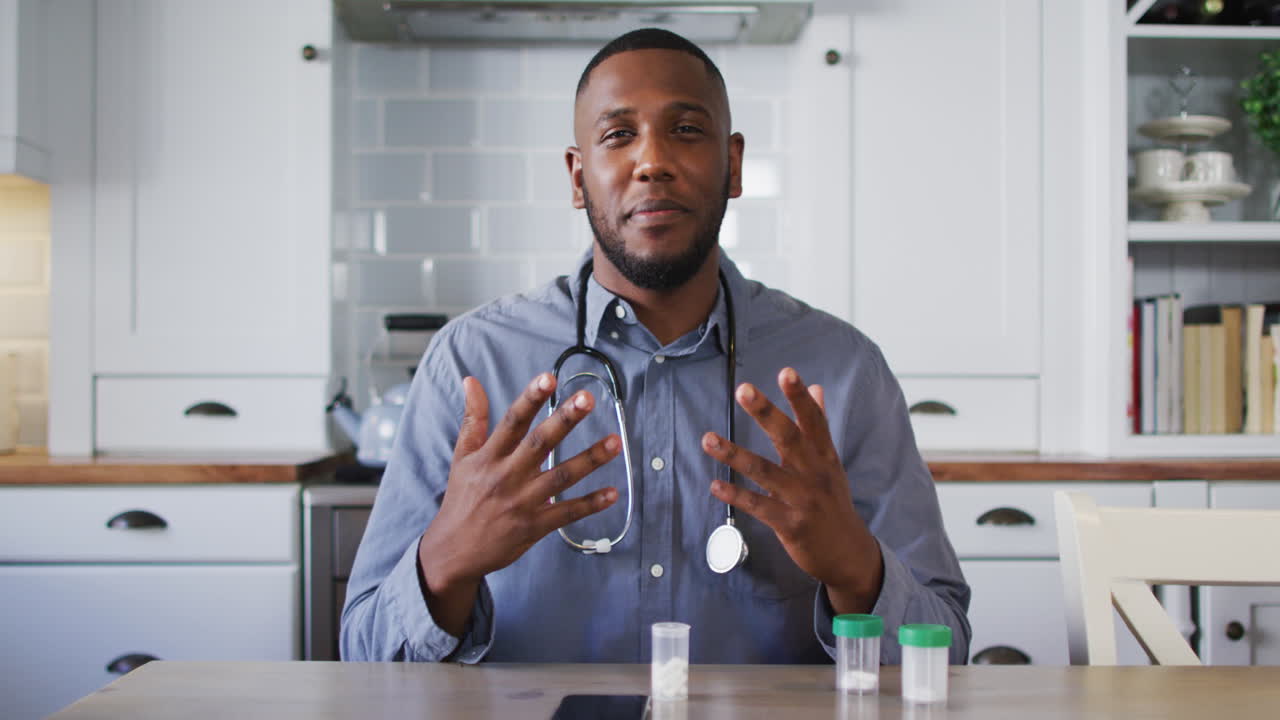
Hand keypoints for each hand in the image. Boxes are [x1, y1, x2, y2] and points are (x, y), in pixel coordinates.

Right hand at [418, 373, 620, 632]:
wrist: (454, 550)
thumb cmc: (461, 498)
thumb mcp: (462, 456)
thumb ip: (473, 418)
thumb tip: (470, 381)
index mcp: (489, 457)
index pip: (512, 422)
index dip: (530, 399)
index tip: (548, 378)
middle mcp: (507, 476)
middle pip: (540, 444)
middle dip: (565, 420)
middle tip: (587, 399)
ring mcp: (523, 502)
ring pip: (561, 477)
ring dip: (590, 459)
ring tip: (615, 442)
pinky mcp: (535, 526)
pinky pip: (567, 513)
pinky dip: (591, 504)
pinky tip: (613, 493)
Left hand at [701, 367, 883, 612]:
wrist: (848, 554)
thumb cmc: (833, 502)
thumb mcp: (830, 463)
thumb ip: (820, 425)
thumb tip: (816, 388)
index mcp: (824, 456)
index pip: (813, 420)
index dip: (799, 396)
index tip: (786, 372)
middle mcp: (814, 474)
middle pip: (789, 438)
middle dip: (766, 413)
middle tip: (743, 390)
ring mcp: (802, 500)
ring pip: (765, 472)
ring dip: (734, 454)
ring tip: (707, 439)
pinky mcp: (790, 525)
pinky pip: (759, 507)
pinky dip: (736, 496)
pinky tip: (715, 485)